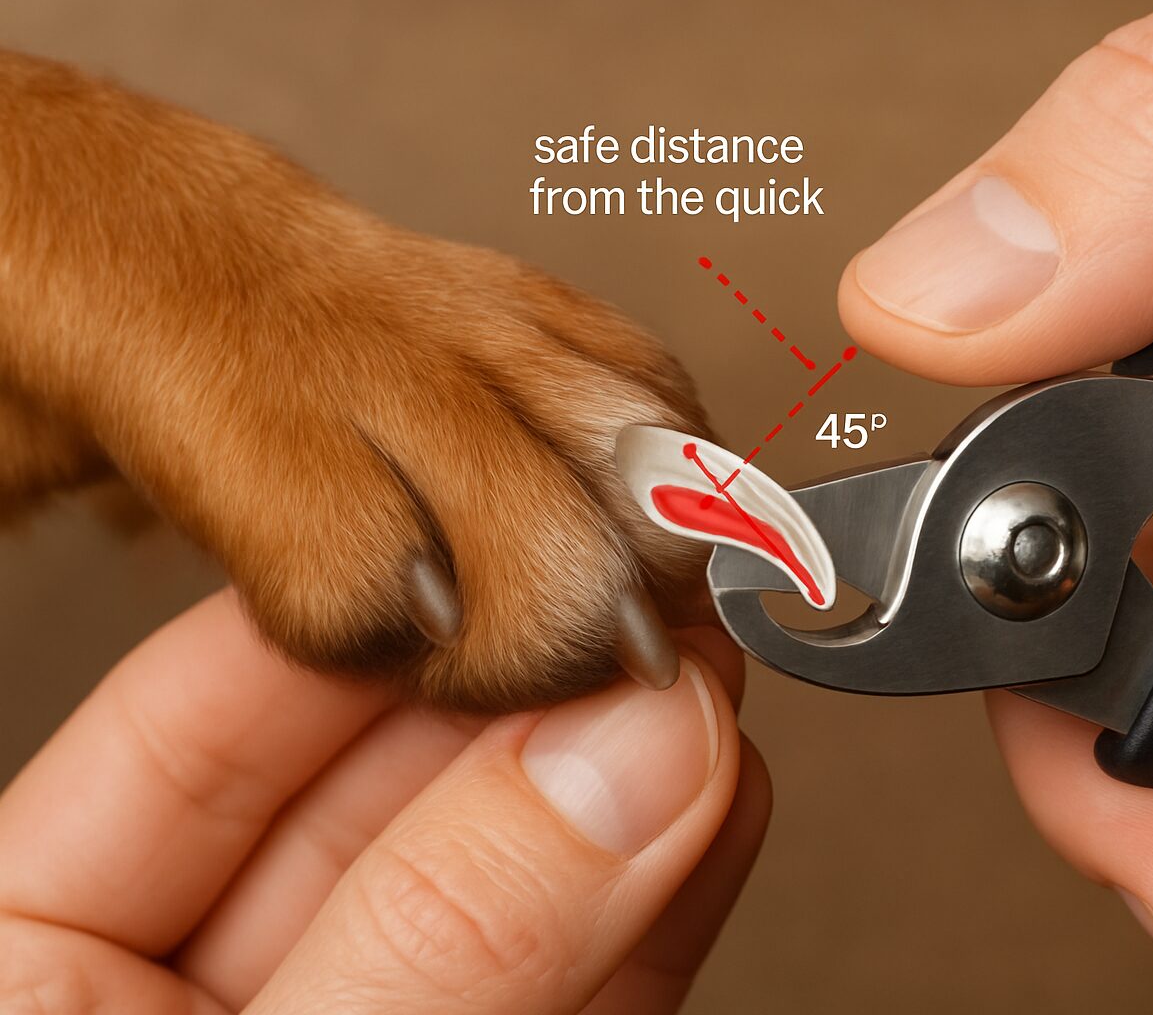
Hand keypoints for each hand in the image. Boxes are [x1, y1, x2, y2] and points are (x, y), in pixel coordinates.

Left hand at [0, 591, 766, 1013]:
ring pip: (504, 868)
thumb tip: (610, 766)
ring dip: (624, 775)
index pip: (203, 717)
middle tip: (644, 597)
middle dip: (531, 689)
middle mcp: (205, 985)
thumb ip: (430, 938)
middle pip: (383, 783)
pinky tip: (714, 798)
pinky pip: (591, 977)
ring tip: (703, 678)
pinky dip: (668, 893)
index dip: (369, 615)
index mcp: (44, 968)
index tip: (495, 552)